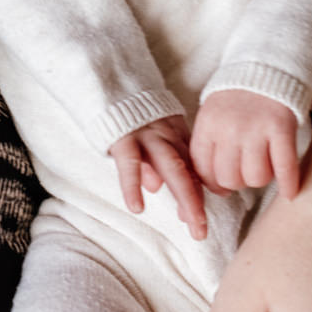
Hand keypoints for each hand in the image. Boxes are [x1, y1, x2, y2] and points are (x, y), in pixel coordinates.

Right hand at [112, 115, 207, 239]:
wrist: (109, 81)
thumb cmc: (129, 114)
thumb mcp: (149, 133)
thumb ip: (155, 156)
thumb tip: (155, 186)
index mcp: (174, 134)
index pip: (192, 166)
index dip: (200, 191)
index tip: (202, 216)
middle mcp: (166, 135)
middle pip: (188, 170)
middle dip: (196, 201)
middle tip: (201, 229)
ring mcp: (146, 135)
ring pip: (172, 167)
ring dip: (184, 196)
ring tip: (189, 222)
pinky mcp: (123, 136)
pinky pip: (130, 164)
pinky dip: (133, 186)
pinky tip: (137, 207)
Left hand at [191, 89, 303, 198]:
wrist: (266, 66)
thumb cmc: (237, 97)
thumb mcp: (212, 115)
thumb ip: (208, 146)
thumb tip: (208, 189)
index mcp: (208, 125)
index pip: (202, 169)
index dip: (213, 183)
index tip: (222, 183)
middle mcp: (229, 129)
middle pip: (229, 178)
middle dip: (237, 182)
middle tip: (245, 172)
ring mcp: (256, 129)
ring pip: (255, 178)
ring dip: (261, 179)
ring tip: (264, 167)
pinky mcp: (282, 129)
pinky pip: (284, 167)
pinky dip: (289, 184)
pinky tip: (290, 192)